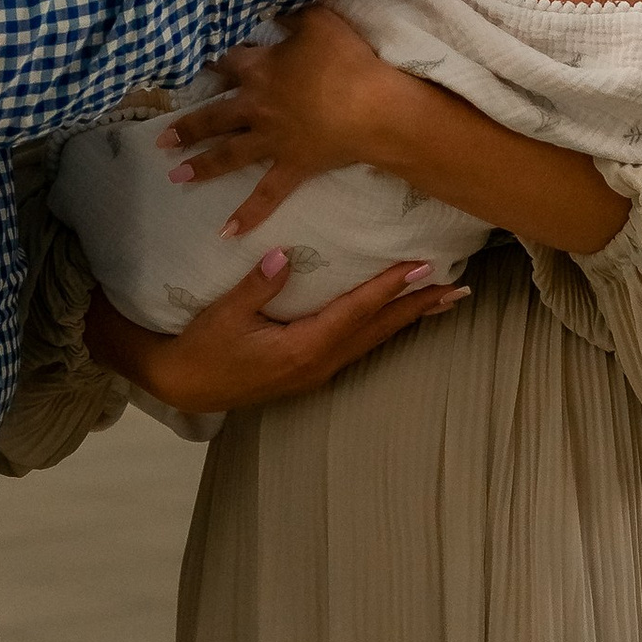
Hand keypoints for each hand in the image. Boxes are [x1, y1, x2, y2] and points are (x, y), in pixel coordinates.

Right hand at [84, 248, 468, 413]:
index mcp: (302, 348)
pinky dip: (384, 329)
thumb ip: (257, 285)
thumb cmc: (202, 348)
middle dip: (418, 309)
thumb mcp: (224, 313)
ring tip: (442, 302)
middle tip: (457, 290)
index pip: (356, 312)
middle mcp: (319, 364)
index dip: (390, 289)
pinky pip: (359, 347)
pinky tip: (397, 319)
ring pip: (373, 341)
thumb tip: (285, 255)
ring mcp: (317, 372)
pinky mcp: (311, 372)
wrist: (185, 386)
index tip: (422, 269)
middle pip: (378, 330)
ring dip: (408, 320)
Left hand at [162, 4, 402, 243]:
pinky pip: (266, 195)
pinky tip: (226, 232)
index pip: (226, 61)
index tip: (183, 60)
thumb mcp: (317, 21)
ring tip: (175, 176)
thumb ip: (290, 10)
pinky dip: (247, 214)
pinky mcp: (291, 167)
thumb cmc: (346, 61)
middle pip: (214, 116)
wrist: (373, 107)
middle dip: (186, 126)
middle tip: (160, 139)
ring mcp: (271, 141)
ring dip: (201, 165)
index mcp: (260, 71)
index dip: (206, 58)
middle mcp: (256, 108)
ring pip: (228, 155)